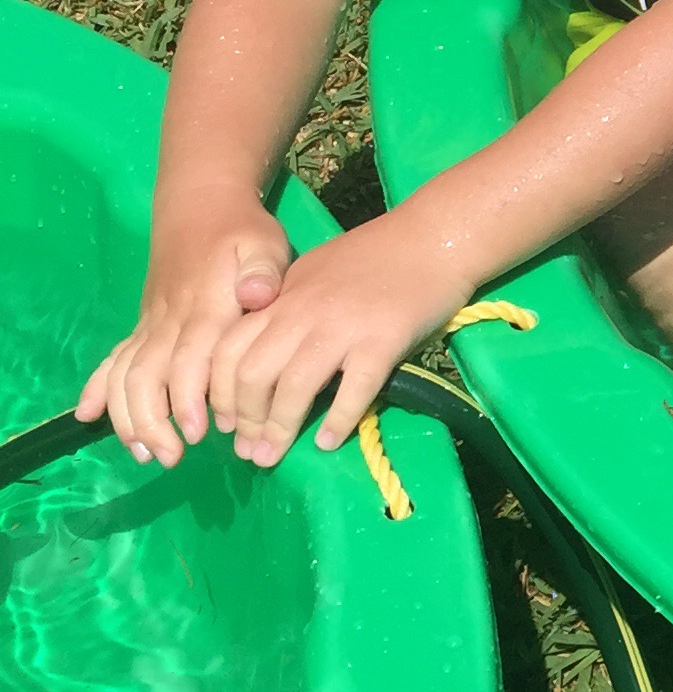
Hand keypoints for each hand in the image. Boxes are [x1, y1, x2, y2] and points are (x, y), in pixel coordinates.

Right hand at [79, 188, 295, 466]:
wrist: (202, 205)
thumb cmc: (242, 233)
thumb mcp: (264, 244)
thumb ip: (262, 272)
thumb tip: (259, 296)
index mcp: (204, 309)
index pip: (188, 360)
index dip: (187, 398)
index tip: (197, 432)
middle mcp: (170, 322)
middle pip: (147, 376)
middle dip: (154, 421)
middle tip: (171, 456)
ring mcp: (151, 324)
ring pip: (125, 374)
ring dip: (128, 415)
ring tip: (144, 452)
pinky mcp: (143, 326)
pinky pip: (111, 359)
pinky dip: (98, 388)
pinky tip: (87, 417)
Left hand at [203, 215, 470, 469]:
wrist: (434, 235)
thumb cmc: (378, 255)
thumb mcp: (315, 273)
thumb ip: (287, 309)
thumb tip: (267, 359)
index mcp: (283, 296)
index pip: (229, 349)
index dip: (220, 394)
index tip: (227, 423)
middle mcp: (303, 311)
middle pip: (253, 374)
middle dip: (246, 420)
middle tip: (248, 450)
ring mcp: (343, 326)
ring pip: (294, 387)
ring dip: (279, 429)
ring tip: (273, 456)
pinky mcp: (382, 340)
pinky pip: (353, 391)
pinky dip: (337, 422)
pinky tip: (329, 441)